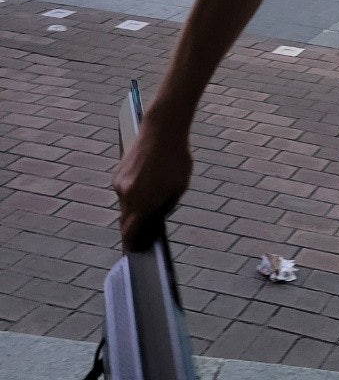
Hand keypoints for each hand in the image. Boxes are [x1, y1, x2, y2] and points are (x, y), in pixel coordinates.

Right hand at [113, 111, 192, 249]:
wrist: (161, 130)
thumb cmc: (176, 158)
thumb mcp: (179, 186)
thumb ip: (166, 206)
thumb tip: (157, 217)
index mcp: (143, 202)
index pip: (130, 232)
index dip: (131, 243)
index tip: (135, 250)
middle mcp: (127, 195)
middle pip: (125, 221)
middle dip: (132, 229)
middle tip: (141, 234)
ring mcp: (120, 184)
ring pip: (124, 205)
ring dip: (133, 210)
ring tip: (147, 208)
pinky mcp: (117, 173)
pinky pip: (123, 191)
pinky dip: (131, 194)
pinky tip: (145, 189)